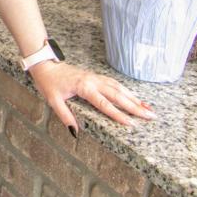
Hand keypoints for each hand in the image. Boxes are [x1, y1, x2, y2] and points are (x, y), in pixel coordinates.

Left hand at [28, 61, 155, 132]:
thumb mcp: (52, 100)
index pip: (104, 104)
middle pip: (118, 95)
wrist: (45, 65)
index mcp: (84, 88)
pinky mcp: (95, 77)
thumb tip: (74, 132)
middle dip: (135, 106)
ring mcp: (96, 78)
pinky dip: (126, 91)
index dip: (118, 114)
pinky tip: (134, 97)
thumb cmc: (48, 82)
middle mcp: (93, 81)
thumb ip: (64, 116)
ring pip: (119, 88)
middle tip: (151, 116)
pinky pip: (114, 84)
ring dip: (134, 98)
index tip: (131, 124)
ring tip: (148, 109)